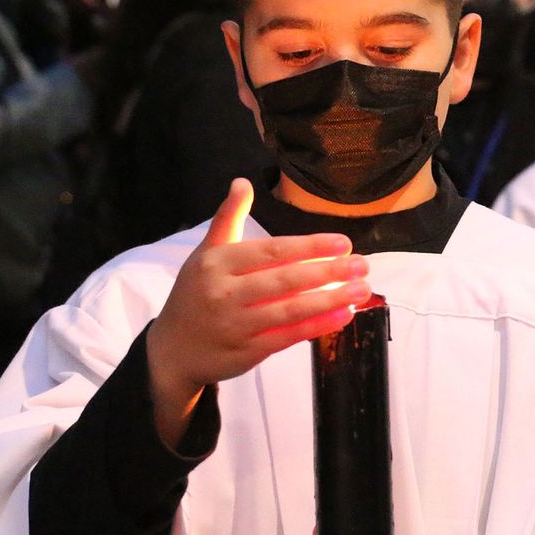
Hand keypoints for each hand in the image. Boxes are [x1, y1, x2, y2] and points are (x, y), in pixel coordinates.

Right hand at [147, 179, 369, 448]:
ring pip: (290, 310)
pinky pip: (288, 336)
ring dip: (330, 300)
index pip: (271, 251)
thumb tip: (242, 182)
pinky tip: (342, 315)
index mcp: (217, 262)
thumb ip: (228, 219)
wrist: (172, 351)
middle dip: (328, 271)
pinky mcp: (247, 352)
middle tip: (363, 265)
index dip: (310, 246)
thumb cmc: (196, 294)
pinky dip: (317, 326)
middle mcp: (225, 292)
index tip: (343, 243)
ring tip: (361, 289)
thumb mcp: (205, 253)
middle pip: (285, 280)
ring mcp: (236, 324)